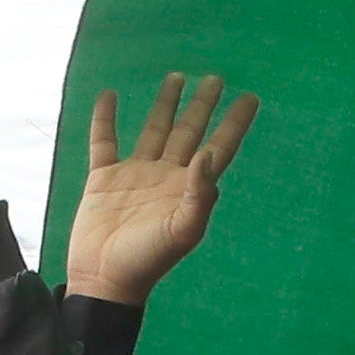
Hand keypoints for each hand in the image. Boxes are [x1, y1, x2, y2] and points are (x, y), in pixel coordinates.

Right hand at [60, 73, 255, 303]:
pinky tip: (109, 95)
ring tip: (176, 76)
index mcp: (189, 188)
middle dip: (202, 105)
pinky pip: (105, 140)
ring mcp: (135, 174)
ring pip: (153, 130)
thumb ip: (200, 195)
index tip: (251, 98)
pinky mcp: (103, 178)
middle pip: (189, 132)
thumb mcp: (183, 231)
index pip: (218, 148)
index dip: (234, 124)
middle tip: (216, 78)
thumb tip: (208, 154)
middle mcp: (165, 176)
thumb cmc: (148, 260)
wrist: (105, 278)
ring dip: (165, 104)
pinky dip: (105, 118)